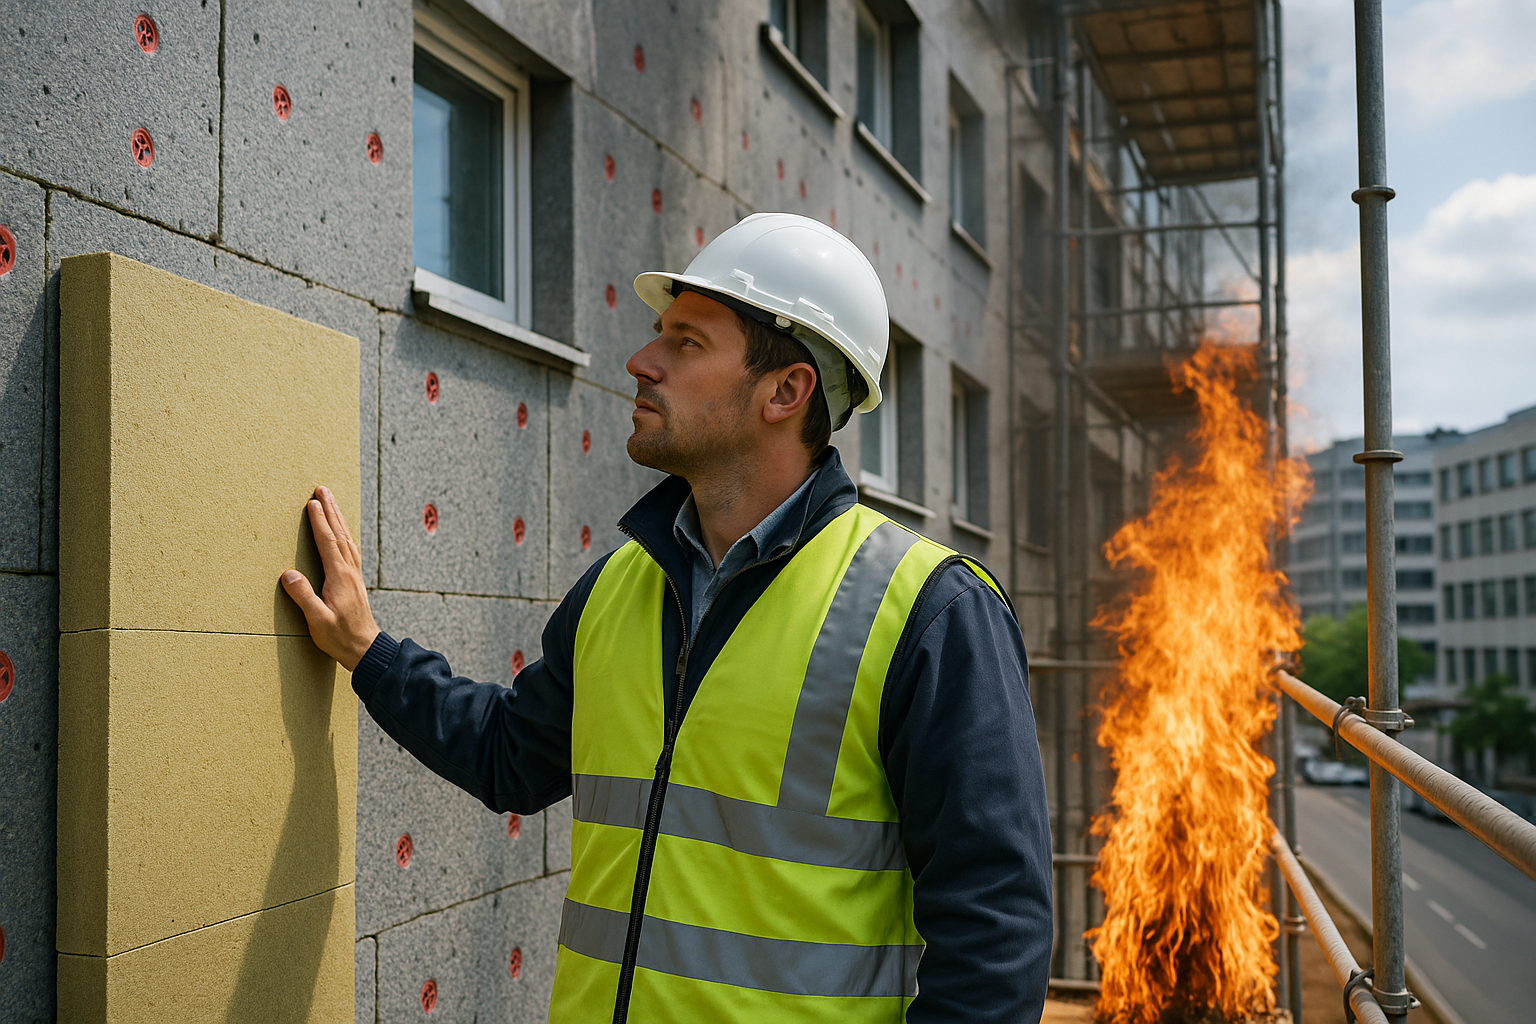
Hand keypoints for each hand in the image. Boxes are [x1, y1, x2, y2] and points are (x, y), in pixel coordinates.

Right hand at [280, 485, 379, 670]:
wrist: (366, 649)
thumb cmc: (340, 637)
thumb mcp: (318, 620)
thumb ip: (304, 597)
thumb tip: (288, 574)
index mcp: (339, 577)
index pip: (328, 543)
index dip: (319, 522)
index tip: (312, 502)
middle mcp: (349, 571)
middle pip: (339, 534)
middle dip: (330, 510)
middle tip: (323, 489)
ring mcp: (354, 575)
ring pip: (346, 539)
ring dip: (338, 519)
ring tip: (330, 501)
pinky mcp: (355, 580)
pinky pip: (350, 549)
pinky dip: (344, 534)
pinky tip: (342, 532)